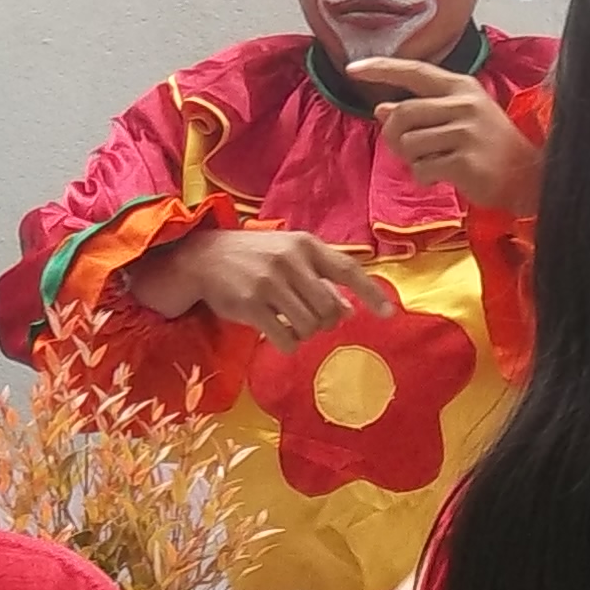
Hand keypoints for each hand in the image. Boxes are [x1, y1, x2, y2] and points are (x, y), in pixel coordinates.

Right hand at [127, 228, 393, 347]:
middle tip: (311, 320)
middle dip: (325, 322)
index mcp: (305, 245)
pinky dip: (287, 343)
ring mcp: (269, 282)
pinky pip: (285, 338)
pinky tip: (276, 333)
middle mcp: (290, 261)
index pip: (347, 269)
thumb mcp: (288, 257)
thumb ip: (319, 279)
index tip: (389, 315)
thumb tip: (348, 311)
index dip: (371, 293)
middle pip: (329, 308)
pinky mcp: (251, 304)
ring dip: (304, 333)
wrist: (201, 258)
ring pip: (309, 326)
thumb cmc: (253, 258)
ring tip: (289, 323)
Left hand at [350, 59, 543, 211]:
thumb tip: (381, 109)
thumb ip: (421, 111)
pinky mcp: (464, 160)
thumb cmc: (489, 146)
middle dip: (393, 136)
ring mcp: (465, 131)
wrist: (529, 176)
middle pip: (402, 114)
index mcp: (461, 87)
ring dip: (412, 160)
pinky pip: (422, 168)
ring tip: (433, 163)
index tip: (352, 68)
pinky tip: (444, 176)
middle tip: (406, 149)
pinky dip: (425, 177)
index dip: (381, 69)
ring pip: (409, 143)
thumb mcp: (458, 119)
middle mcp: (463, 103)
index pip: (414, 71)